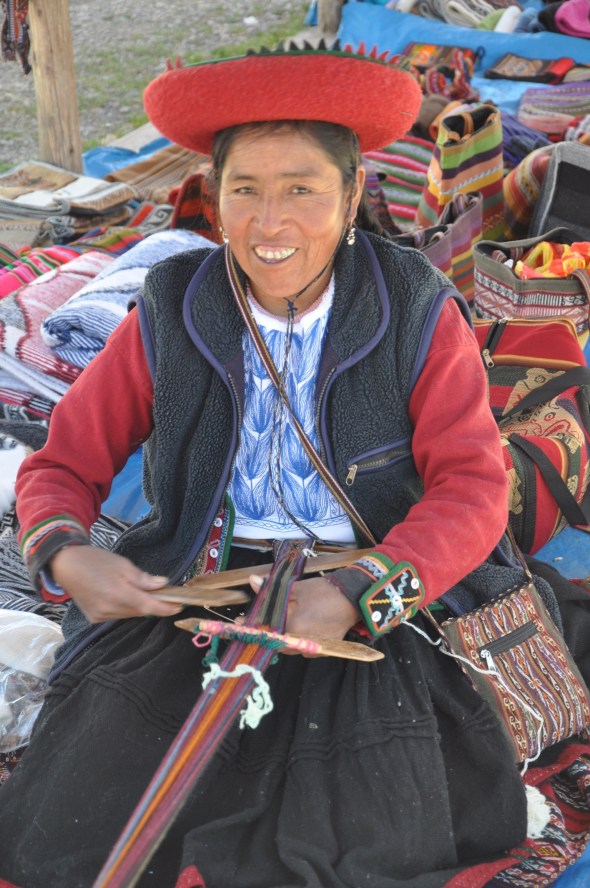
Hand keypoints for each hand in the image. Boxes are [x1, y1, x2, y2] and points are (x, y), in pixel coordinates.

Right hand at [49, 545, 183, 622]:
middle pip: (140, 611)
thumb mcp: (122, 564)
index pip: (149, 607)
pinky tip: (124, 596)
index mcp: (119, 593)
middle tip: (166, 595)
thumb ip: (143, 578)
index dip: (166, 608)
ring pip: (130, 614)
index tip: (180, 606)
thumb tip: (163, 585)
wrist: (66, 565)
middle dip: (154, 604)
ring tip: (144, 593)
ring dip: (139, 606)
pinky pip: (118, 615)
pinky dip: (126, 608)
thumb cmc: (95, 560)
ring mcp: (101, 616)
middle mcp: (110, 609)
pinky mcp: (95, 618)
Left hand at [242, 574, 359, 641]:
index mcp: (293, 628)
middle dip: (265, 632)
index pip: (265, 634)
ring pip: (289, 645)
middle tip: (254, 620)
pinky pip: (302, 646)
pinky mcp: (322, 650)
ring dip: (280, 635)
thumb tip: (251, 581)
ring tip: (276, 621)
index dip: (251, 629)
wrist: (353, 599)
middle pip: (276, 642)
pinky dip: (295, 637)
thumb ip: (271, 590)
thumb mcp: (296, 588)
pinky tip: (295, 625)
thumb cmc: (324, 592)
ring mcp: (313, 649)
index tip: (240, 622)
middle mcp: (302, 643)